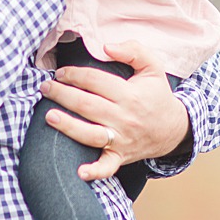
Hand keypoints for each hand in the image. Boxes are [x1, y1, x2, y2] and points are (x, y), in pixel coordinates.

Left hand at [39, 42, 189, 181]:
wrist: (174, 129)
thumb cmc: (157, 95)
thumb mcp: (153, 67)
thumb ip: (132, 51)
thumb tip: (105, 47)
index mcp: (130, 94)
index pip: (95, 81)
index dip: (75, 74)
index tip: (61, 72)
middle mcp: (124, 118)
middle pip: (87, 105)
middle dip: (63, 94)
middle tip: (45, 87)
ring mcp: (122, 139)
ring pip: (90, 134)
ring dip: (68, 126)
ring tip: (49, 116)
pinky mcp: (120, 156)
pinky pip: (107, 167)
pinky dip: (95, 171)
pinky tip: (80, 172)